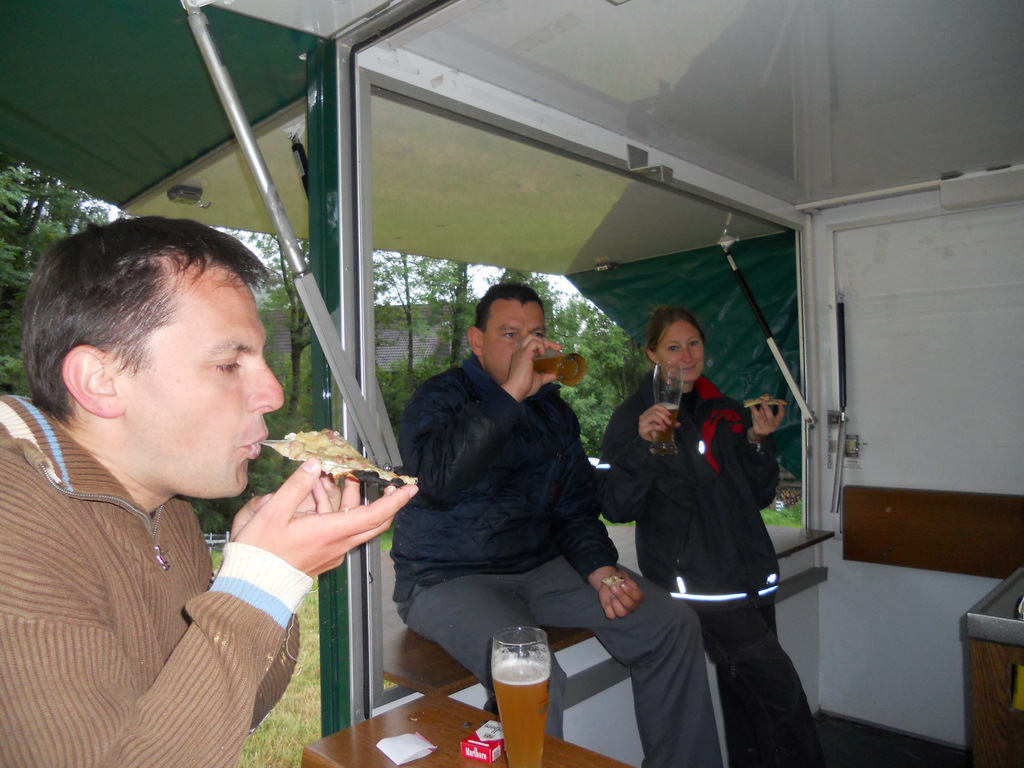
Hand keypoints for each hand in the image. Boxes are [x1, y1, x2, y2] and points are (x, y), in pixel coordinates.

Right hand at [230, 459, 417, 576]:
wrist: (252, 588)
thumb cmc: (260, 553)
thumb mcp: (271, 513)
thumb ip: (295, 487)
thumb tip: (314, 465)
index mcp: (330, 533)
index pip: (374, 515)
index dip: (395, 501)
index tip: (410, 488)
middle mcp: (338, 544)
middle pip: (371, 520)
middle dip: (375, 496)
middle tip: (372, 477)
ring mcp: (332, 552)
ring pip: (351, 521)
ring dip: (343, 498)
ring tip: (323, 478)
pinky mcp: (324, 555)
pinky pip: (338, 529)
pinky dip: (331, 510)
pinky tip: (314, 495)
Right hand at [502, 336, 560, 400]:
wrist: (517, 390)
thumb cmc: (525, 386)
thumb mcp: (539, 379)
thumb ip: (546, 375)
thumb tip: (556, 374)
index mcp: (523, 356)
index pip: (533, 344)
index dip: (545, 344)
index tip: (556, 349)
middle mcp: (520, 351)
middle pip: (533, 338)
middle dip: (548, 342)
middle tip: (558, 348)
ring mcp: (521, 351)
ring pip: (531, 337)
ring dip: (542, 342)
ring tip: (547, 352)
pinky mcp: (524, 353)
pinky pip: (533, 343)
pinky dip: (540, 346)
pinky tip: (542, 354)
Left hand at [588, 566, 643, 618]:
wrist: (608, 582)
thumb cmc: (617, 579)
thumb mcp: (621, 575)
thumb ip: (623, 578)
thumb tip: (621, 583)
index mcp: (637, 596)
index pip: (638, 597)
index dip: (630, 591)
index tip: (622, 584)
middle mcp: (632, 605)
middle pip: (630, 606)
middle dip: (621, 596)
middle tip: (613, 587)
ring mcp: (623, 610)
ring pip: (622, 613)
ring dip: (615, 603)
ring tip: (611, 596)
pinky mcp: (613, 613)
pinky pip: (612, 616)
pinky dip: (608, 609)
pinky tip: (608, 602)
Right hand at [638, 403, 675, 442]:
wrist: (644, 441)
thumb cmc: (652, 432)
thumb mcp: (661, 425)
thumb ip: (668, 423)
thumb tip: (678, 423)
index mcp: (648, 412)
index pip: (655, 406)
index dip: (663, 409)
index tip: (669, 414)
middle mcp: (644, 416)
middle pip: (655, 411)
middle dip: (664, 416)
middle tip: (669, 423)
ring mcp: (642, 422)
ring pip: (653, 416)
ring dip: (661, 421)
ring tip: (665, 427)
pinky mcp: (642, 429)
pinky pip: (652, 426)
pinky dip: (659, 427)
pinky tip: (662, 430)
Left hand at [747, 397, 785, 442]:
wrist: (757, 435)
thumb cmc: (762, 422)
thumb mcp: (765, 415)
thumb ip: (765, 406)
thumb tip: (766, 395)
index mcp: (776, 422)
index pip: (781, 416)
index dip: (781, 409)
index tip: (779, 402)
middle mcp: (772, 427)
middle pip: (770, 417)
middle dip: (766, 408)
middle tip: (763, 400)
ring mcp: (765, 429)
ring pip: (760, 418)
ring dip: (756, 410)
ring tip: (752, 404)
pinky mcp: (758, 430)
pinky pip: (754, 420)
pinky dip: (752, 413)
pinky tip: (751, 408)